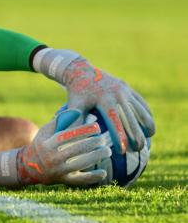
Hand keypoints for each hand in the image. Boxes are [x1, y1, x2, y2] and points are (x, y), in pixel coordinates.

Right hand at [0, 109, 110, 186]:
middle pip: (76, 149)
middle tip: (103, 138)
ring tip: (107, 151)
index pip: (68, 136)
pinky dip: (92, 178)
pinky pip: (80, 180)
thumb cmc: (42, 144)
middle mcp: (52, 158)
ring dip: (96, 157)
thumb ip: (60, 121)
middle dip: (93, 143)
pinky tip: (103, 173)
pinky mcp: (63, 180)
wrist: (30, 166)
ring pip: (80, 164)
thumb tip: (78, 111)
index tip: (96, 126)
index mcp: (47, 144)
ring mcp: (58, 171)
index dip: (83, 130)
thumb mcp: (45, 131)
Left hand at [34, 48, 154, 153]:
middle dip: (137, 135)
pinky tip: (148, 127)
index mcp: (104, 99)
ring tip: (148, 140)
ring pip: (141, 110)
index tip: (123, 150)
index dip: (120, 136)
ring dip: (147, 125)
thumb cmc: (76, 93)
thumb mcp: (74, 106)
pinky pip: (141, 104)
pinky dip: (146, 115)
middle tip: (138, 149)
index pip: (115, 120)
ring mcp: (125, 90)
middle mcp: (118, 93)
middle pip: (131, 117)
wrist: (82, 72)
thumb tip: (75, 140)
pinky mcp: (129, 88)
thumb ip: (75, 122)